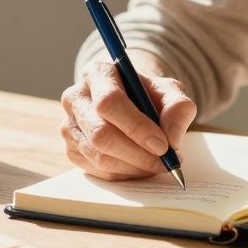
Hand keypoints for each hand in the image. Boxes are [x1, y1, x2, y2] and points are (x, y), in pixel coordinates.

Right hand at [60, 60, 196, 180]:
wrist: (132, 103)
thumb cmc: (149, 95)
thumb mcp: (170, 92)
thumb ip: (178, 108)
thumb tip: (171, 138)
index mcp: (98, 73)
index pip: (109, 102)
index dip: (136, 127)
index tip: (162, 145)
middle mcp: (76, 97)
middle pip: (99, 133)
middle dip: (136, 153)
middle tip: (164, 162)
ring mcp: (69, 125)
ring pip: (98, 156)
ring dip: (133, 167)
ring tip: (157, 164)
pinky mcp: (71, 149)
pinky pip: (96, 171)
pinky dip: (124, 174)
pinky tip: (140, 166)